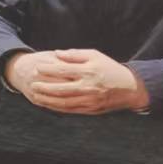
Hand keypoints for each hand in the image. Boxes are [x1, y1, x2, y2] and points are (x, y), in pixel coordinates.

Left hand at [8, 49, 146, 114]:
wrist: (130, 88)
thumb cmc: (110, 68)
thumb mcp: (95, 55)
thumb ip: (75, 55)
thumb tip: (57, 54)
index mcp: (88, 72)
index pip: (64, 70)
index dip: (49, 69)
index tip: (37, 67)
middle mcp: (89, 87)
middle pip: (62, 89)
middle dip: (45, 87)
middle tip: (32, 84)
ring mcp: (90, 100)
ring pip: (65, 102)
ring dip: (48, 100)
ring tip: (36, 95)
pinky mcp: (92, 110)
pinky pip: (72, 110)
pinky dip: (58, 108)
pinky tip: (49, 105)